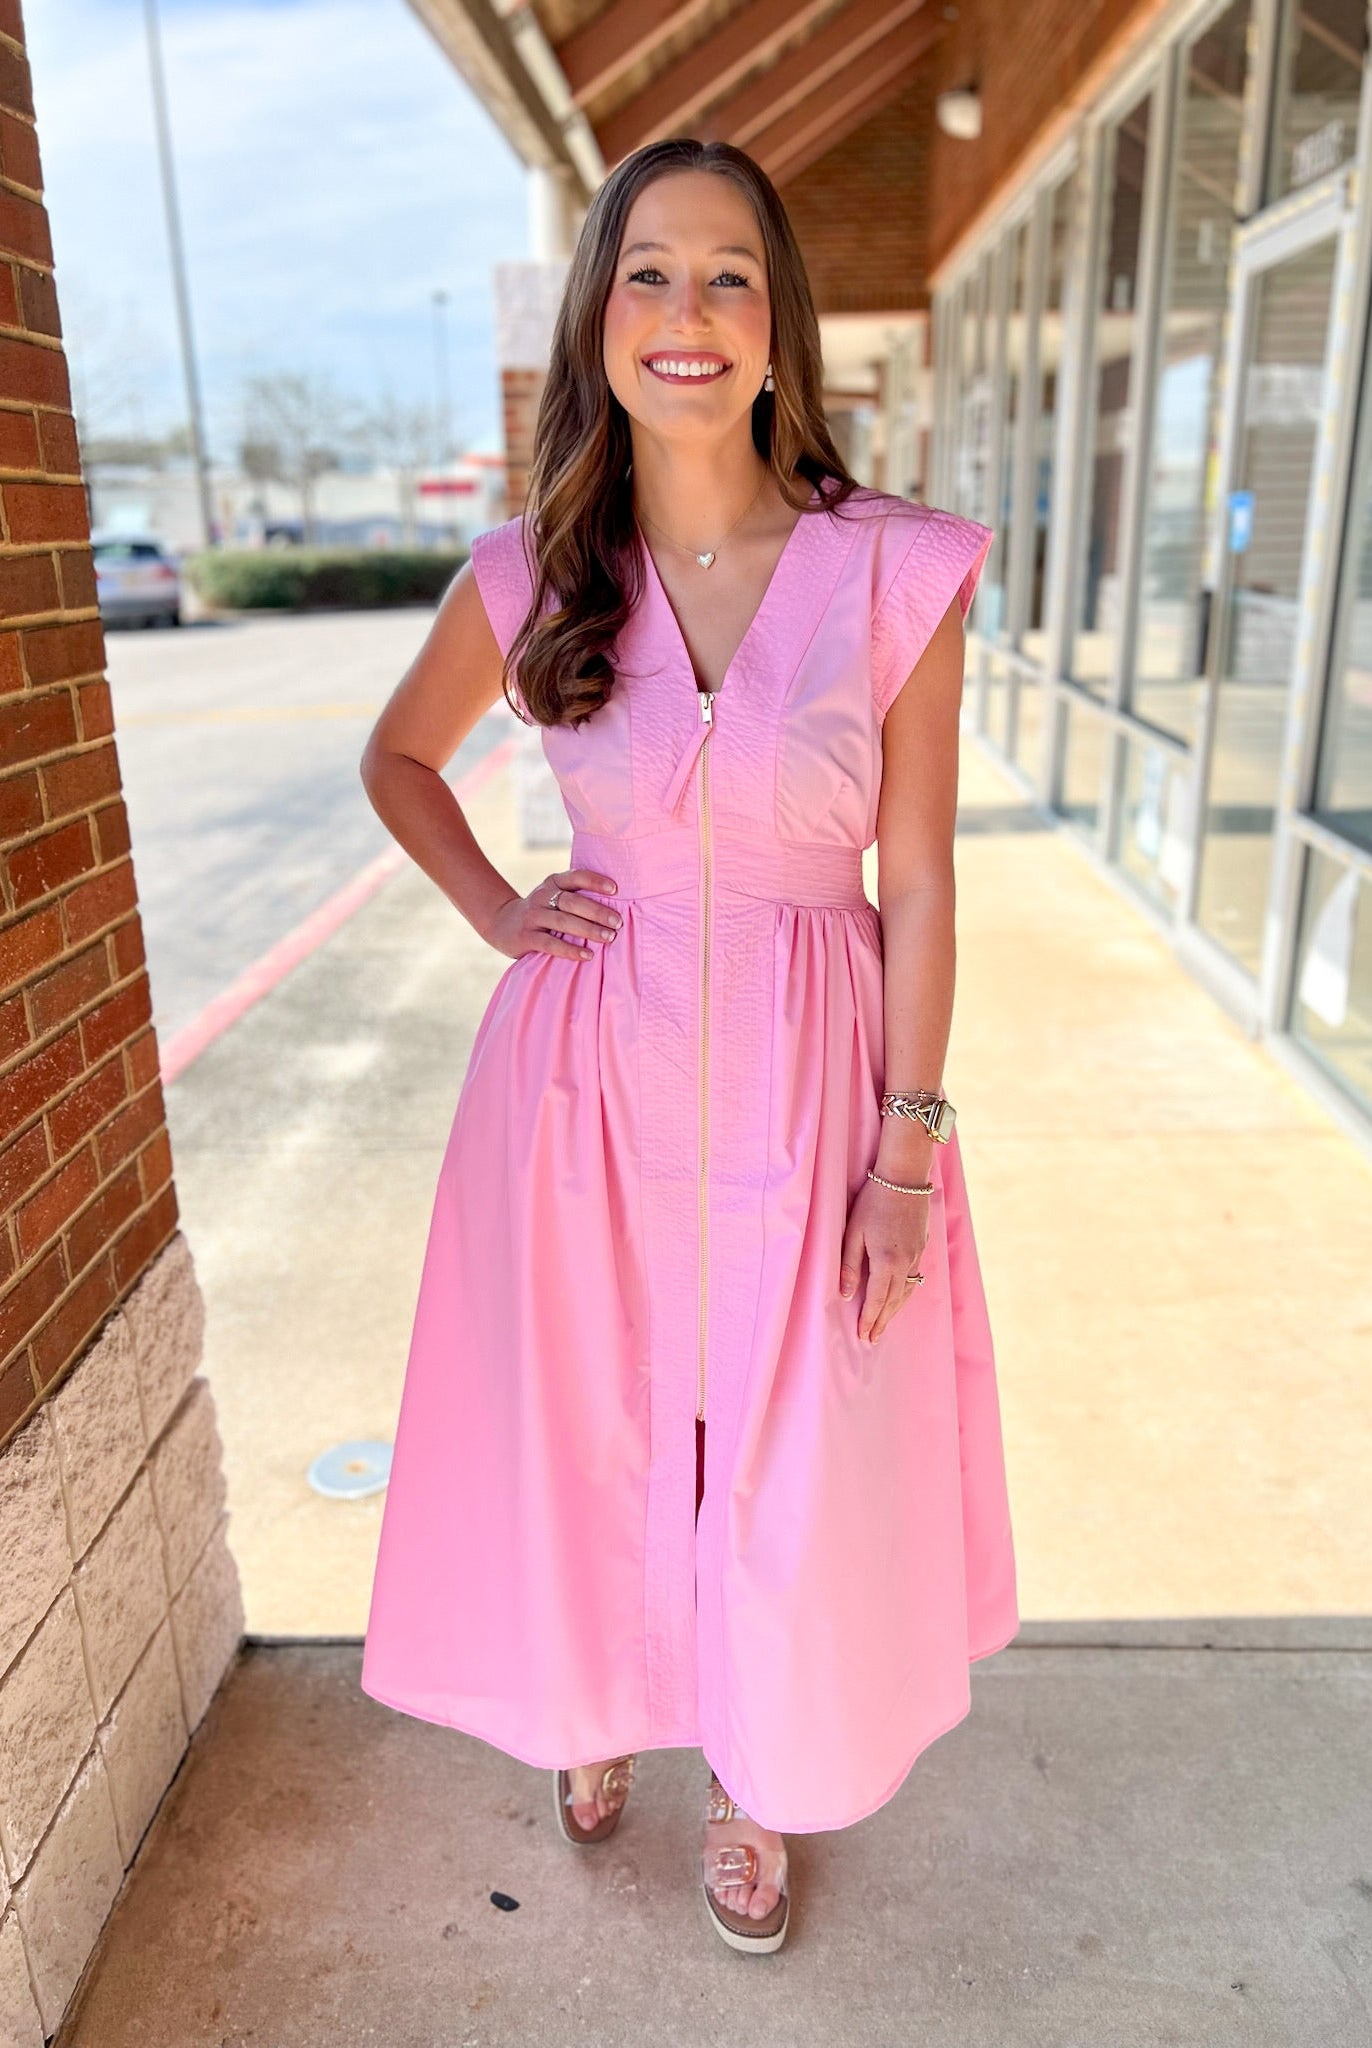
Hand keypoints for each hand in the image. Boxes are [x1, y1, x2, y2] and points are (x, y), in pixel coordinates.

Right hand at [486, 869, 621, 961]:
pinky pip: (550, 943)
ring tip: (608, 938)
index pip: (576, 876)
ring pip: (562, 921)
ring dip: (587, 930)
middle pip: (572, 901)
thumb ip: (577, 897)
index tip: (615, 890)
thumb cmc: (542, 911)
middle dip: (596, 911)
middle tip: (617, 923)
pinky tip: (588, 955)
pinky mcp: (525, 936)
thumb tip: (619, 904)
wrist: (502, 923)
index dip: (595, 882)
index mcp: (553, 882)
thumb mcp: (555, 897)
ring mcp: (532, 916)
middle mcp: (542, 896)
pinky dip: (570, 950)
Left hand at [839, 1176, 929, 1343]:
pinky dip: (906, 1294)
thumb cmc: (873, 1201)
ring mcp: (917, 1255)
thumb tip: (844, 1294)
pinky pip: (915, 1278)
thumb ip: (849, 1264)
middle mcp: (905, 1263)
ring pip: (907, 1292)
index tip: (863, 1336)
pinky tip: (901, 1297)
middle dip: (882, 1321)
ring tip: (884, 1324)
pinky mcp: (922, 1247)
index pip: (876, 1299)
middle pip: (893, 1301)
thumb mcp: (853, 1232)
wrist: (904, 1177)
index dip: (869, 1319)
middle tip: (872, 1339)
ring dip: (895, 1311)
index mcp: (886, 1261)